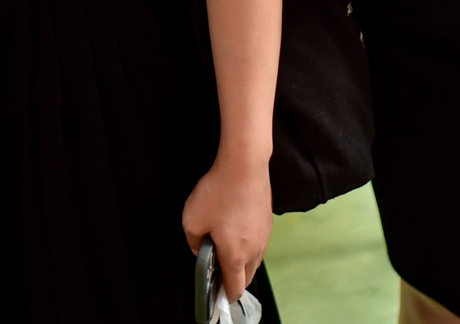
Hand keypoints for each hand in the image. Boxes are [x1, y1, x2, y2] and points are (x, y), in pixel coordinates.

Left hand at [182, 153, 272, 299]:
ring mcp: (264, 237)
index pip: (235, 288)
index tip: (216, 292)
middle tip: (217, 269)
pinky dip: (247, 244)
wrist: (244, 166)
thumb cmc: (219, 192)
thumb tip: (200, 248)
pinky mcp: (267, 222)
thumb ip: (193, 242)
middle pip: (246, 278)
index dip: (224, 294)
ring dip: (241, 261)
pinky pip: (258, 243)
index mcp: (235, 256)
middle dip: (233, 279)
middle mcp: (254, 251)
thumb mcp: (192, 219)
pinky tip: (235, 229)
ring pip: (253, 260)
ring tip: (224, 247)